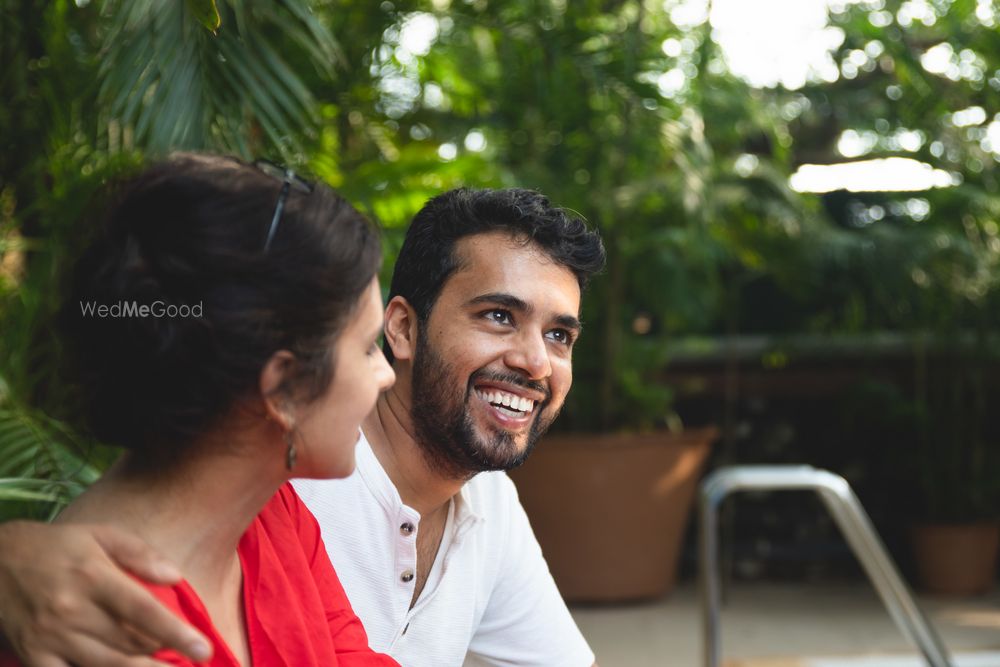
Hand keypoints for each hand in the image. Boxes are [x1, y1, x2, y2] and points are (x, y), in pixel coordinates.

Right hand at [0, 521, 211, 666]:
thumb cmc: (57, 547)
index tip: (203, 649)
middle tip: (192, 662)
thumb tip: (175, 576)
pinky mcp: (34, 655)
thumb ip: (140, 554)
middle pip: (129, 644)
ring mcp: (51, 637)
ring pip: (105, 666)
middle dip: (164, 656)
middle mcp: (72, 610)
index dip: (176, 634)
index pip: (143, 611)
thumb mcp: (100, 536)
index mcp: (94, 577)